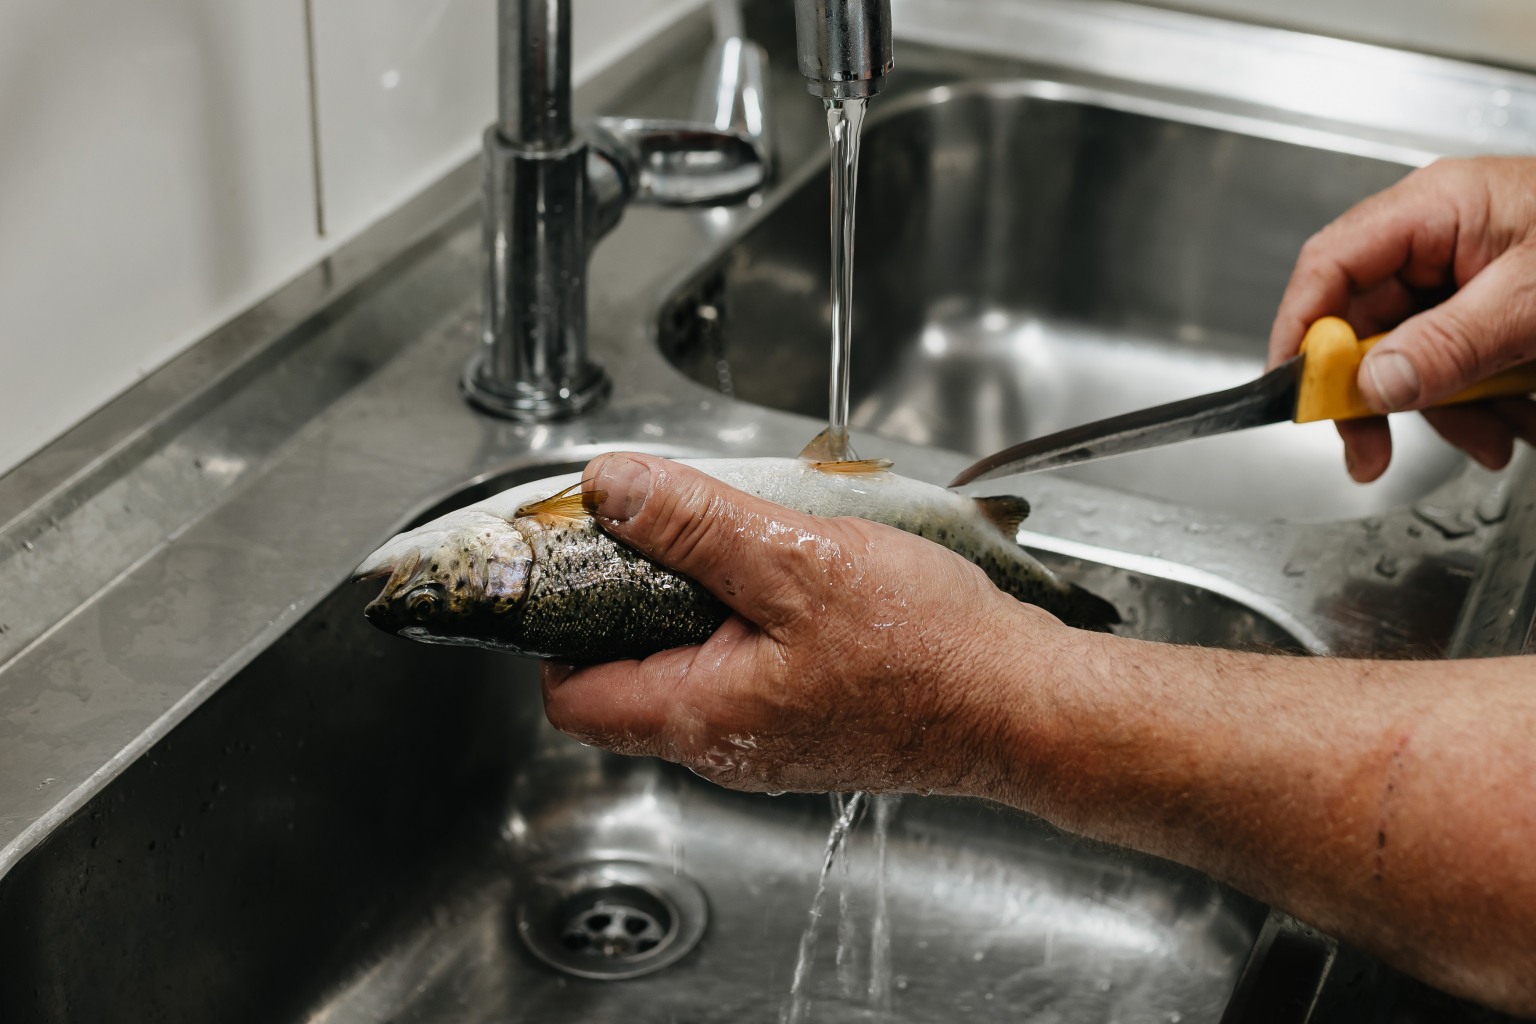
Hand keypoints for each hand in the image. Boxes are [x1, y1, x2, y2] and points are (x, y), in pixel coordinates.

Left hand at [539, 452, 1073, 794]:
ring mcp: (769, 737)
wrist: (1026, 705)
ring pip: (691, 663)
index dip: (560, 626)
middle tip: (671, 525)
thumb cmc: (930, 651)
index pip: (570, 697)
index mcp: (700, 717)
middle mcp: (724, 743)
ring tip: (748, 542)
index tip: (581, 556)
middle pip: (628, 673)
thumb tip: (610, 486)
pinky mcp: (810, 721)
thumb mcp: (797, 562)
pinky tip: (796, 574)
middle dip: (635, 594)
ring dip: (699, 598)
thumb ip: (693, 525)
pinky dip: (749, 616)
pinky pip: (746, 666)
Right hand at [1269, 156, 1535, 481]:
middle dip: (1375, 396)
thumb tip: (1373, 386)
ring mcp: (1467, 277)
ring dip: (1445, 412)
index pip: (1329, 266)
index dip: (1300, 331)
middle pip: (1360, 324)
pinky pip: (1456, 367)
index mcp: (1436, 209)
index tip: (1294, 395)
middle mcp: (1440, 240)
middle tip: (1369, 453)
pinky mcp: (1494, 312)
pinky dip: (1480, 408)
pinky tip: (1516, 423)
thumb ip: (1449, 345)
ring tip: (1496, 438)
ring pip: (1409, 358)